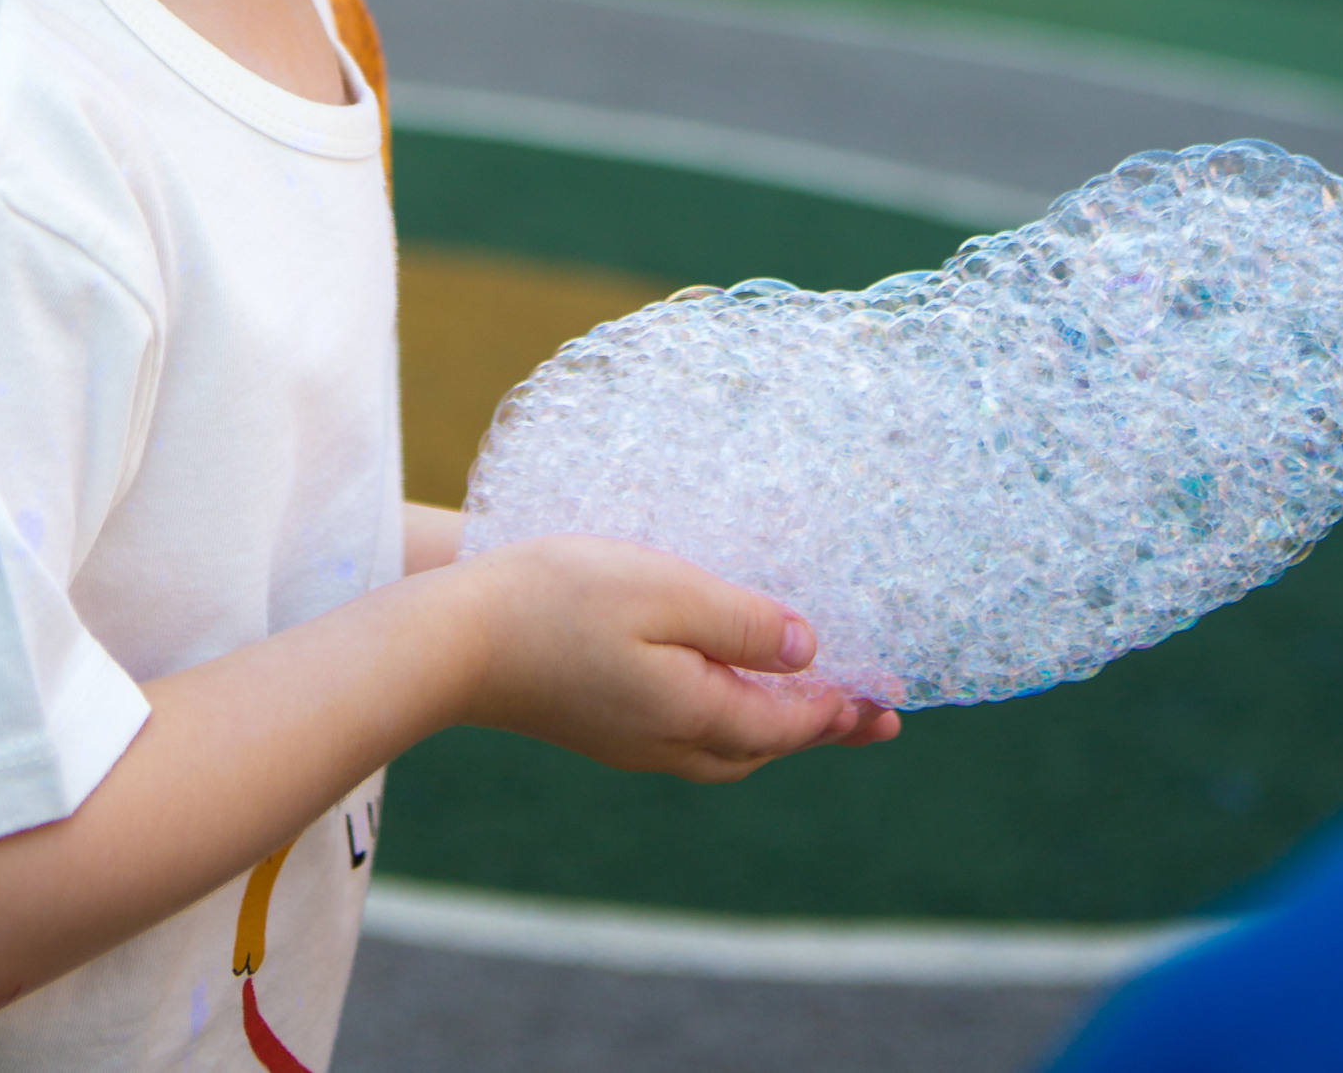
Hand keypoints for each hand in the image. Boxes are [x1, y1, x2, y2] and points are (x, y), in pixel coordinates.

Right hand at [455, 535, 898, 779]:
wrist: (455, 639)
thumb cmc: (560, 599)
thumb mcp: (665, 591)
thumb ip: (740, 624)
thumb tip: (807, 655)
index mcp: (693, 713)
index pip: (787, 724)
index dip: (840, 710)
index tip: (887, 703)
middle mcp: (667, 743)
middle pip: (761, 748)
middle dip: (816, 729)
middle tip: (868, 715)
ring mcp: (628, 741)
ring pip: (723, 750)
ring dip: (773, 730)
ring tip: (803, 707)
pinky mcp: (598, 727)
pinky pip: (686, 736)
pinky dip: (726, 721)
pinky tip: (717, 690)